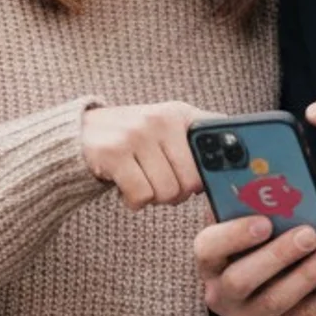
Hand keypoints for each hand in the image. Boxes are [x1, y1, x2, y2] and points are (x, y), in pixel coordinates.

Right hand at [82, 102, 211, 210]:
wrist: (81, 133)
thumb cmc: (133, 137)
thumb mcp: (167, 127)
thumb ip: (197, 139)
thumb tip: (234, 163)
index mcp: (180, 114)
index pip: (216, 145)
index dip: (215, 172)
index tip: (206, 183)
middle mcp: (160, 120)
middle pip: (191, 182)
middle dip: (178, 193)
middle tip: (161, 184)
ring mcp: (137, 134)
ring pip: (166, 192)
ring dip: (154, 198)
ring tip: (142, 181)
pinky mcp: (114, 153)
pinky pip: (141, 196)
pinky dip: (134, 202)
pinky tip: (126, 187)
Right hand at [197, 214, 315, 315]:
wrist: (260, 303)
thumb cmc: (254, 252)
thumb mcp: (247, 231)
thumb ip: (251, 208)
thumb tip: (273, 178)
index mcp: (211, 261)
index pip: (207, 248)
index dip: (234, 234)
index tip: (265, 221)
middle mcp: (222, 294)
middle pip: (242, 278)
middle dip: (278, 254)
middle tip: (309, 234)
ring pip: (276, 300)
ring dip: (309, 274)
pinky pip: (308, 315)